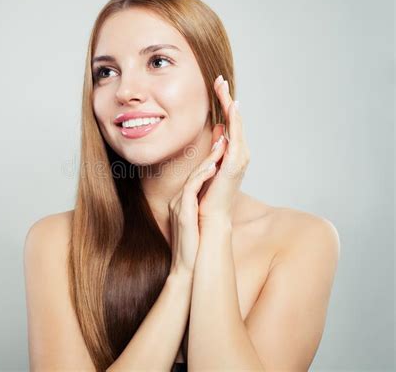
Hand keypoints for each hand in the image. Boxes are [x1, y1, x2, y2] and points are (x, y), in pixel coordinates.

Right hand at [168, 129, 227, 274]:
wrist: (187, 269)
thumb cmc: (196, 246)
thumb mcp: (200, 221)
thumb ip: (204, 205)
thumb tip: (217, 195)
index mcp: (185, 200)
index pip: (199, 174)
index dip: (211, 157)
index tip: (224, 142)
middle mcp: (180, 199)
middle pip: (196, 170)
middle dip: (212, 152)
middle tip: (225, 134)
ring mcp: (178, 204)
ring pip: (194, 176)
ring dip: (209, 160)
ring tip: (222, 146)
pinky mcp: (182, 212)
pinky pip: (191, 189)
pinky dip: (202, 176)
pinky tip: (213, 167)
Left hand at [197, 75, 250, 230]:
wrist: (208, 218)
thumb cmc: (204, 196)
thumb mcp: (208, 165)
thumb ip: (214, 148)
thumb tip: (218, 130)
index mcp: (231, 153)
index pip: (227, 123)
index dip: (222, 104)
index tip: (215, 86)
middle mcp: (238, 153)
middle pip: (233, 119)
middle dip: (226, 98)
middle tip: (219, 79)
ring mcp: (239, 158)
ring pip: (236, 124)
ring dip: (229, 105)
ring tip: (222, 87)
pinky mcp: (235, 164)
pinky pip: (236, 137)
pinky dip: (234, 122)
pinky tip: (231, 107)